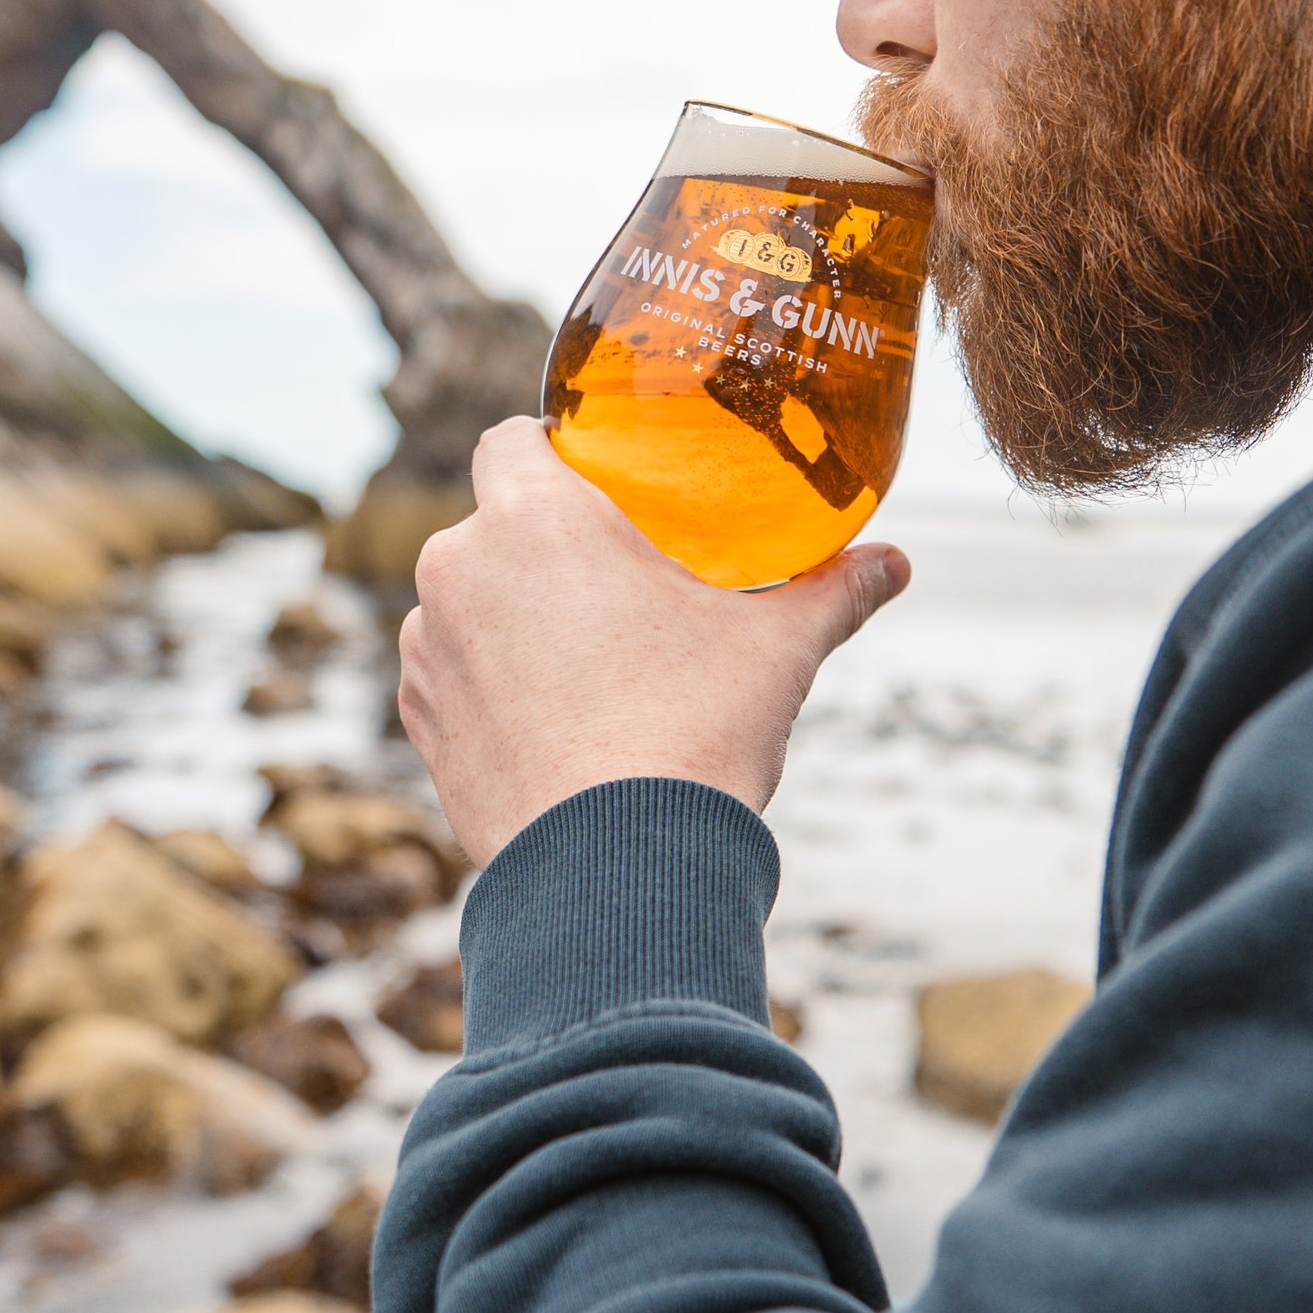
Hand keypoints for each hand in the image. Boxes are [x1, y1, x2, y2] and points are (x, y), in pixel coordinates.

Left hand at [398, 419, 910, 865]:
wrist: (618, 873)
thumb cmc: (691, 738)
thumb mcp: (777, 650)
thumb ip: (831, 592)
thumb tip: (891, 563)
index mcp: (534, 518)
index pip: (511, 440)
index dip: (554, 453)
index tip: (602, 485)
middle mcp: (458, 569)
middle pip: (494, 524)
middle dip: (546, 546)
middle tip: (617, 582)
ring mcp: (429, 650)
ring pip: (469, 602)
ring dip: (512, 616)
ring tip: (589, 662)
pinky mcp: (421, 724)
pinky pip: (453, 675)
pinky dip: (493, 685)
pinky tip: (557, 718)